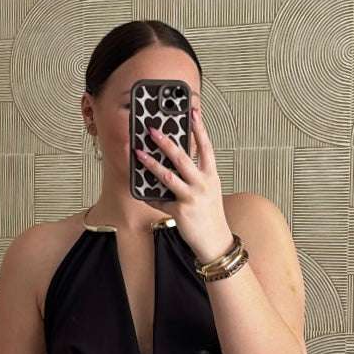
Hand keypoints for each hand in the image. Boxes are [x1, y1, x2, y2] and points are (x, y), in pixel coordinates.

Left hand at [135, 105, 232, 264]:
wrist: (216, 242)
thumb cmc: (210, 215)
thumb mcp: (209, 191)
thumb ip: (195, 177)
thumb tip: (173, 165)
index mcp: (211, 176)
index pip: (206, 147)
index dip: (199, 128)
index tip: (193, 112)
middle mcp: (203, 184)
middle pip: (182, 157)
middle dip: (165, 141)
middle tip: (152, 129)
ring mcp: (192, 197)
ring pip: (168, 176)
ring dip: (151, 163)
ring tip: (138, 153)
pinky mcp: (181, 211)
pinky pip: (160, 200)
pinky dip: (150, 196)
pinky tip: (142, 192)